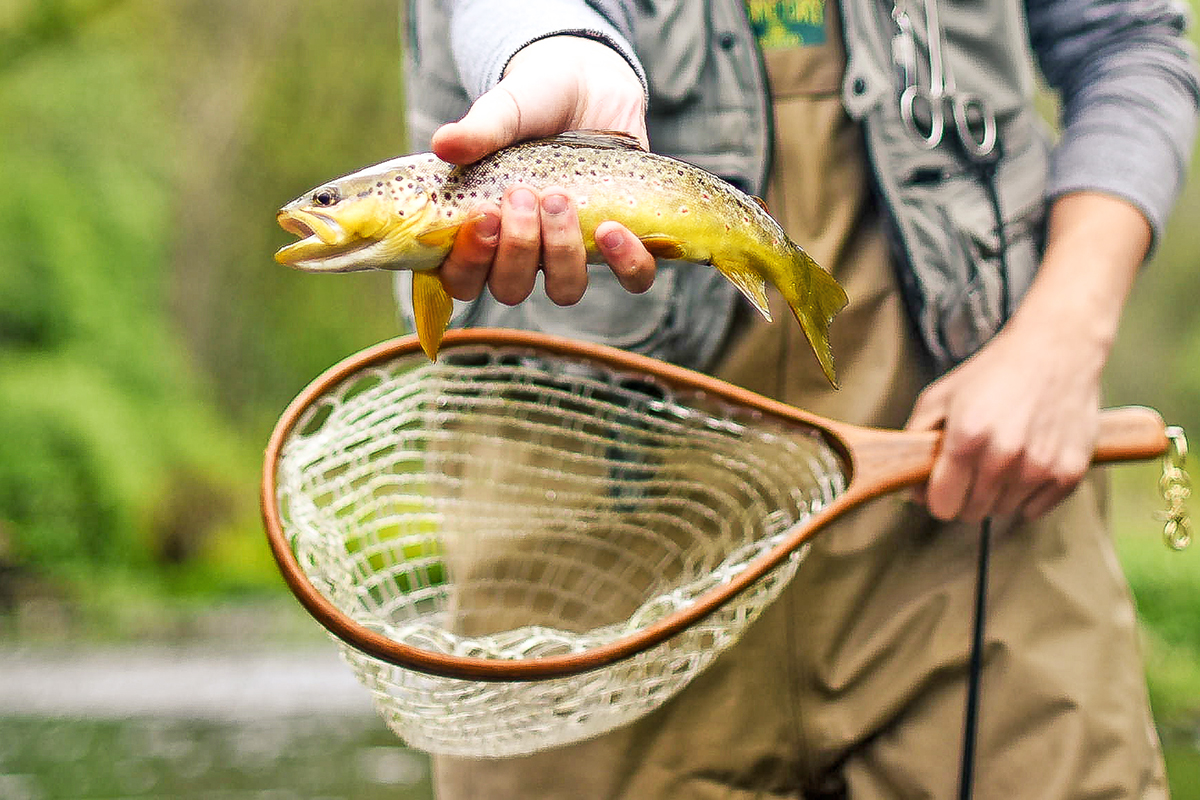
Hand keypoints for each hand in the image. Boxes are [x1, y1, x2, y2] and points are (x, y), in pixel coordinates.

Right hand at [431, 36, 655, 305]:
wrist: (588, 84)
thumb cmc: (533, 103)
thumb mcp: (504, 111)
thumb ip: (478, 131)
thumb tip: (445, 144)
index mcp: (484, 231)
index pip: (461, 279)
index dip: (469, 263)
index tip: (483, 216)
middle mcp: (525, 251)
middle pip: (511, 289)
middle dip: (517, 249)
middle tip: (523, 195)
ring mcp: (572, 251)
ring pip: (565, 290)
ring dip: (563, 253)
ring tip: (561, 199)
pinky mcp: (619, 244)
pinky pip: (631, 279)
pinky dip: (626, 263)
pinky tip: (614, 229)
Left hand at [905, 192, 1149, 521]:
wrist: (1057, 350)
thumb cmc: (992, 373)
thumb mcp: (939, 396)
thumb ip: (916, 441)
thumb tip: (911, 490)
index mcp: (967, 437)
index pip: (942, 505)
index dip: (937, 498)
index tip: (941, 485)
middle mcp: (1004, 456)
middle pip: (972, 513)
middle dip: (965, 495)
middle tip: (972, 467)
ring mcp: (1040, 467)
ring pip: (1002, 512)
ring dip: (996, 494)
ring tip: (1001, 458)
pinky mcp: (1070, 472)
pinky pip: (1034, 510)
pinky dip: (1027, 495)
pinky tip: (1026, 462)